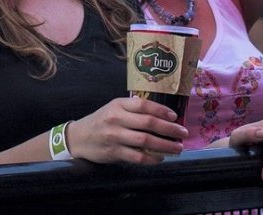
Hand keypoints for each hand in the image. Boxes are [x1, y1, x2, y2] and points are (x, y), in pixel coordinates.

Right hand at [68, 96, 187, 164]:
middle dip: (169, 129)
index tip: (175, 117)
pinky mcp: (114, 152)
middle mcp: (117, 118)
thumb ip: (133, 108)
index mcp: (119, 104)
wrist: (79, 137)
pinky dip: (151, 159)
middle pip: (148, 123)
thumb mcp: (114, 108)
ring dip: (165, 145)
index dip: (162, 110)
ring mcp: (115, 136)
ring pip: (145, 141)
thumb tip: (160, 113)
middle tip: (183, 134)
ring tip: (177, 148)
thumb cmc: (101, 121)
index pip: (144, 104)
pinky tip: (160, 159)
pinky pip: (137, 156)